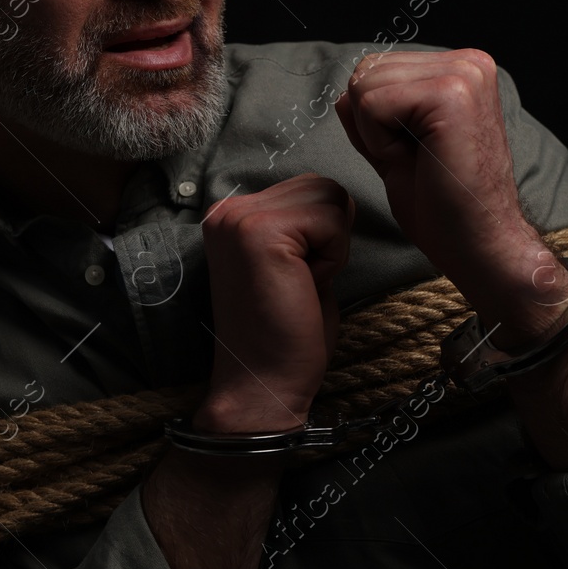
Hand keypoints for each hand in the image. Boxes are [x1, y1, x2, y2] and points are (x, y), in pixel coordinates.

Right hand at [197, 173, 353, 431]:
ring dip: (333, 244)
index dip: (321, 234)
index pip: (308, 188)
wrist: (264, 382)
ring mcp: (240, 218)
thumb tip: (339, 198)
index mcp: (232, 214)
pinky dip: (334, 256)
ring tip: (302, 281)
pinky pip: (332, 220)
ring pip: (331, 196)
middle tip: (300, 280)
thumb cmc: (286, 331)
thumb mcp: (295, 259)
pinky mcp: (260, 231)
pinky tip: (306, 285)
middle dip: (330, 234)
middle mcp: (228, 209)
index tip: (294, 277)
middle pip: (322, 186)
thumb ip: (304, 223)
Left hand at [334, 49, 567, 345]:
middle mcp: (468, 63)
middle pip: (367, 71)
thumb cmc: (445, 208)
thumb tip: (344, 92)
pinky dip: (380, 142)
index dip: (375, 121)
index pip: (377, 69)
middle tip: (418, 161)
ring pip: (365, 85)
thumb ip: (373, 116)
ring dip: (377, 134)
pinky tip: (419, 162)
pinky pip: (372, 103)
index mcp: (461, 70)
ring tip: (422, 161)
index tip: (418, 155)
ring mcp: (464, 74)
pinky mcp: (451, 93)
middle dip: (373, 125)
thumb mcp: (396, 151)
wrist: (481, 246)